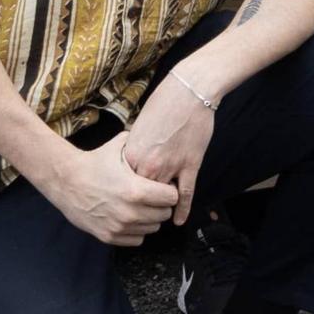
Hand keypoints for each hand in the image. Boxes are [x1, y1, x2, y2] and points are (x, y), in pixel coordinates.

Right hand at [47, 139, 182, 246]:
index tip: (163, 187)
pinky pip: (137, 239)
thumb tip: (156, 134)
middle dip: (161, 205)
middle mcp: (130, 212)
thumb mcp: (118, 147)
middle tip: (152, 196)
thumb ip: (141, 143)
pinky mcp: (109, 236)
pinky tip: (129, 217)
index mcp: (136, 190)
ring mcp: (119, 226)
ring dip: (150, 218)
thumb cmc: (93, 163)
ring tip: (140, 205)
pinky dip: (136, 230)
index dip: (169, 190)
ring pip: (152, 228)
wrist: (65, 181)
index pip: (172, 198)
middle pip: (164, 214)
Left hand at [118, 68, 220, 224]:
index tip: (123, 200)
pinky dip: (182, 209)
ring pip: (162, 198)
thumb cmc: (162, 105)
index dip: (125, 193)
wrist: (187, 92)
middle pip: (141, 195)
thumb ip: (132, 149)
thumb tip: (129, 162)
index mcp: (132, 154)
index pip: (124, 184)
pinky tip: (179, 220)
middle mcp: (149, 165)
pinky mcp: (190, 166)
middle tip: (138, 213)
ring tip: (157, 215)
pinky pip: (185, 194)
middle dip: (140, 204)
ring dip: (160, 206)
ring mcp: (170, 167)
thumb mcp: (138, 127)